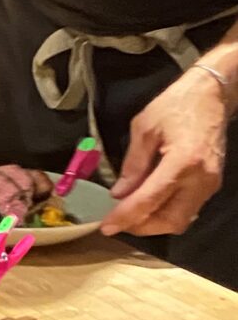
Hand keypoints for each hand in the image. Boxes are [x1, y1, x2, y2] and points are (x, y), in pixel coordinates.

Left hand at [100, 66, 226, 237]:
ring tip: (131, 215)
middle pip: (170, 220)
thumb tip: (119, 193)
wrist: (210, 94)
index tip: (106, 226)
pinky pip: (189, 209)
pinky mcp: (212, 184)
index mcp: (182, 162)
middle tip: (118, 221)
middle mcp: (200, 180)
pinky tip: (151, 204)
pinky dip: (168, 212)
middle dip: (142, 226)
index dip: (126, 216)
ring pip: (181, 220)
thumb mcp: (145, 127)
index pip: (149, 200)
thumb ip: (133, 163)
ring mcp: (210, 184)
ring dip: (155, 222)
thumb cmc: (175, 104)